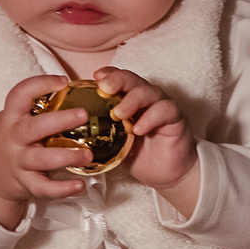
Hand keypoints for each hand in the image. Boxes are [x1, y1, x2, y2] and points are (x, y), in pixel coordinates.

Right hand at [0, 74, 95, 229]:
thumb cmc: (9, 141)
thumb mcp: (14, 120)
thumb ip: (37, 110)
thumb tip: (77, 93)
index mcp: (11, 117)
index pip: (20, 94)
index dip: (41, 84)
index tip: (63, 81)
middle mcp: (13, 137)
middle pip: (34, 128)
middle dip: (60, 120)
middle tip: (83, 115)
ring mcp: (18, 161)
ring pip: (41, 159)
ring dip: (67, 156)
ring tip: (88, 154)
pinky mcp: (25, 183)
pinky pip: (43, 187)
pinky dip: (62, 189)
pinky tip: (80, 185)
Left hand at [94, 66, 198, 206]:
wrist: (164, 174)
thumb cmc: (138, 155)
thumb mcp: (113, 142)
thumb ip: (100, 131)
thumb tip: (73, 129)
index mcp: (128, 99)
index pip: (118, 78)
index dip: (107, 74)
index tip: (95, 77)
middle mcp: (145, 98)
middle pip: (132, 79)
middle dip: (117, 80)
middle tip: (105, 88)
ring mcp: (161, 105)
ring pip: (148, 91)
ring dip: (131, 100)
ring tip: (119, 114)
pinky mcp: (176, 118)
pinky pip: (165, 110)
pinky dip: (150, 118)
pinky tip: (138, 129)